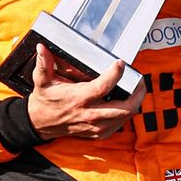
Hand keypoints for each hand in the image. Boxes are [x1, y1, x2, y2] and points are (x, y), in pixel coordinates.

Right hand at [27, 43, 145, 139]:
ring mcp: (95, 126)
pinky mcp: (98, 133)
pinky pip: (119, 124)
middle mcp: (89, 114)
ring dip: (134, 103)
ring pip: (125, 116)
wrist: (40, 123)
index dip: (115, 74)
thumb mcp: (42, 80)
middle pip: (124, 108)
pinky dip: (126, 114)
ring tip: (136, 90)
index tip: (120, 63)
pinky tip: (125, 103)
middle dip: (137, 94)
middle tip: (140, 81)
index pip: (103, 86)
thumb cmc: (45, 100)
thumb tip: (42, 47)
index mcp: (78, 98)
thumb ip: (44, 63)